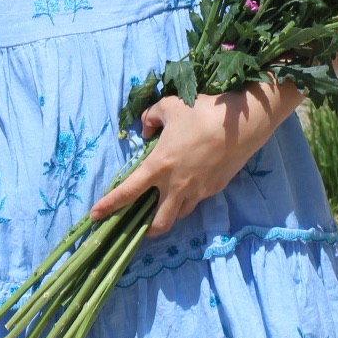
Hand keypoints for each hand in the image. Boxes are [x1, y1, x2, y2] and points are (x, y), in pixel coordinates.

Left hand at [90, 85, 297, 234]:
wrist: (241, 125)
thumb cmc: (202, 113)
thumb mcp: (169, 107)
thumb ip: (150, 118)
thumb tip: (146, 131)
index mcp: (159, 166)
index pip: (128, 192)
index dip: (109, 206)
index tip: (95, 216)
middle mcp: (176, 185)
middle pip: (157, 223)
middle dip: (146, 230)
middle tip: (139, 226)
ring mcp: (197, 191)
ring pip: (178, 214)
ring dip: (168, 214)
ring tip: (164, 204)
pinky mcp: (214, 189)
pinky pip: (196, 200)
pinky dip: (188, 198)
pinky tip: (190, 184)